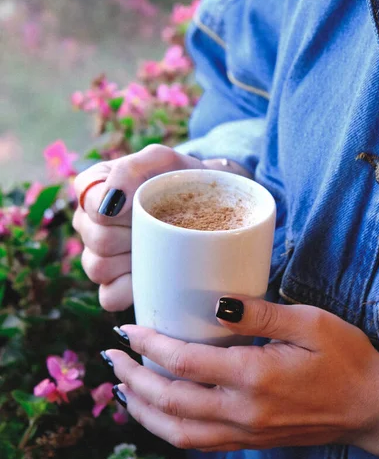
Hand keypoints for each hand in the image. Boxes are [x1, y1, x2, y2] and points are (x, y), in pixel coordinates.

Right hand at [72, 145, 201, 310]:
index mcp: (93, 188)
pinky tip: (151, 275)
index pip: (89, 203)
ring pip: (98, 268)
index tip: (141, 206)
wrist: (210, 206)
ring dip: (133, 260)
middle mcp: (89, 223)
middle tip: (162, 226)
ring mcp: (98, 257)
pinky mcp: (113, 285)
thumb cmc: (180, 179)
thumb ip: (131, 169)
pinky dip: (131, 289)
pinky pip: (109, 297)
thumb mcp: (162, 161)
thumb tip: (109, 204)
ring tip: (159, 247)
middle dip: (133, 234)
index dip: (117, 209)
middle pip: (97, 239)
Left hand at [106, 296, 378, 457]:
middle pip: (170, 401)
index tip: (128, 330)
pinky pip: (196, 443)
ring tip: (122, 387)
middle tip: (112, 358)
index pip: (184, 363)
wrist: (370, 408)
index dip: (149, 345)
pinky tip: (155, 413)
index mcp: (255, 377)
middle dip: (134, 379)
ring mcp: (244, 432)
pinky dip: (166, 429)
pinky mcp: (248, 441)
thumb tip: (216, 303)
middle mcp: (243, 411)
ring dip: (143, 410)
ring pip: (176, 431)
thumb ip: (261, 314)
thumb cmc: (345, 359)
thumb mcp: (310, 323)